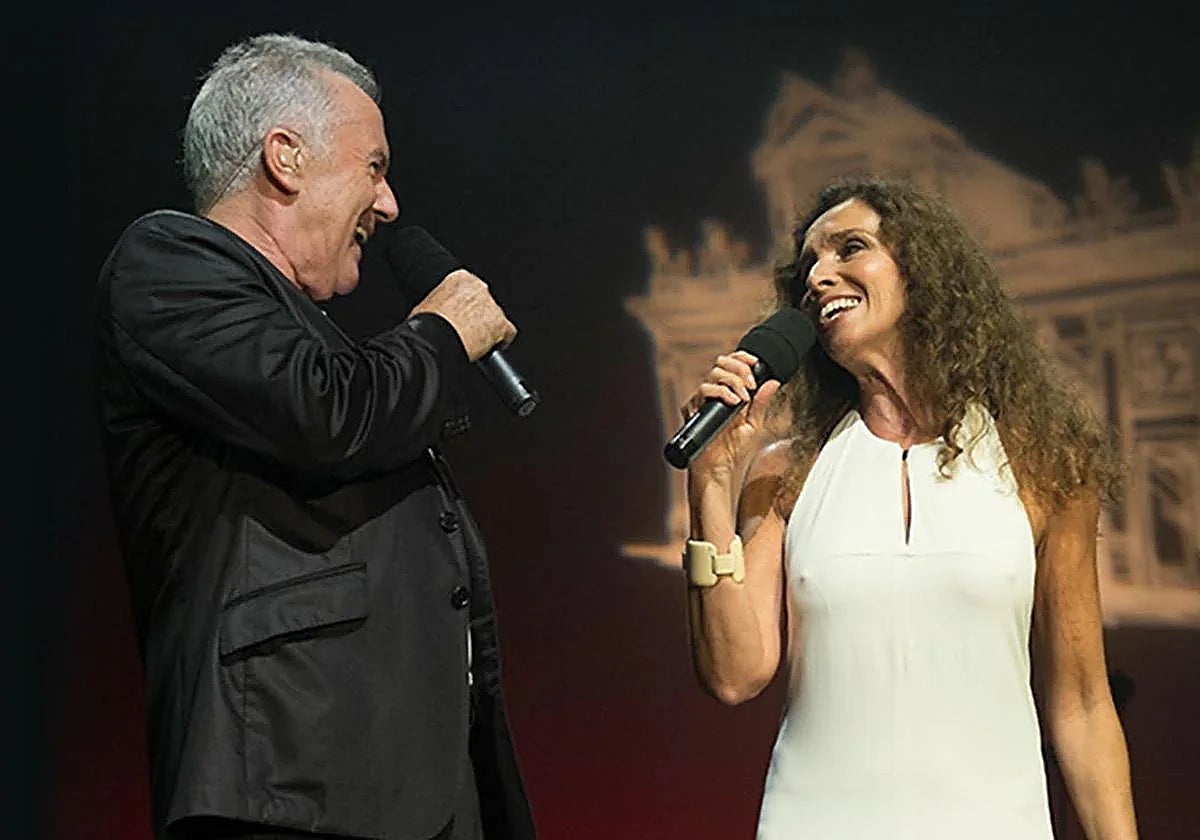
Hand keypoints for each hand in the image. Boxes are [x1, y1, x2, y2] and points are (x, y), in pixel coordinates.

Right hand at [409, 269, 516, 361]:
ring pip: (495, 317)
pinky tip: (491, 348)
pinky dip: (502, 340)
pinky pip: (508, 332)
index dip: (466, 306)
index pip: (469, 289)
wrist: (434, 337)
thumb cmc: (427, 324)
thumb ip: (441, 304)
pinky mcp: (500, 324)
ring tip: (474, 342)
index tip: (461, 315)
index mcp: (460, 278)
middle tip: (466, 330)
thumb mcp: (427, 305)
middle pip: (484, 303)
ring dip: (488, 328)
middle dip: (477, 316)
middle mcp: (479, 288)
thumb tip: (439, 314)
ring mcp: (491, 306)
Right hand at [681, 350, 781, 483]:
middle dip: (739, 369)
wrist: (718, 468)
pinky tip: (733, 402)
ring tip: (744, 398)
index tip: (755, 363)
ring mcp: (702, 400)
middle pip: (721, 364)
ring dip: (733, 381)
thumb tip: (773, 382)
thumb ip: (761, 402)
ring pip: (714, 374)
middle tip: (751, 385)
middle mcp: (713, 394)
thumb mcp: (753, 423)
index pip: (730, 364)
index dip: (742, 358)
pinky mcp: (694, 409)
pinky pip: (704, 391)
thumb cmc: (731, 449)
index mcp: (727, 393)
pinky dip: (721, 392)